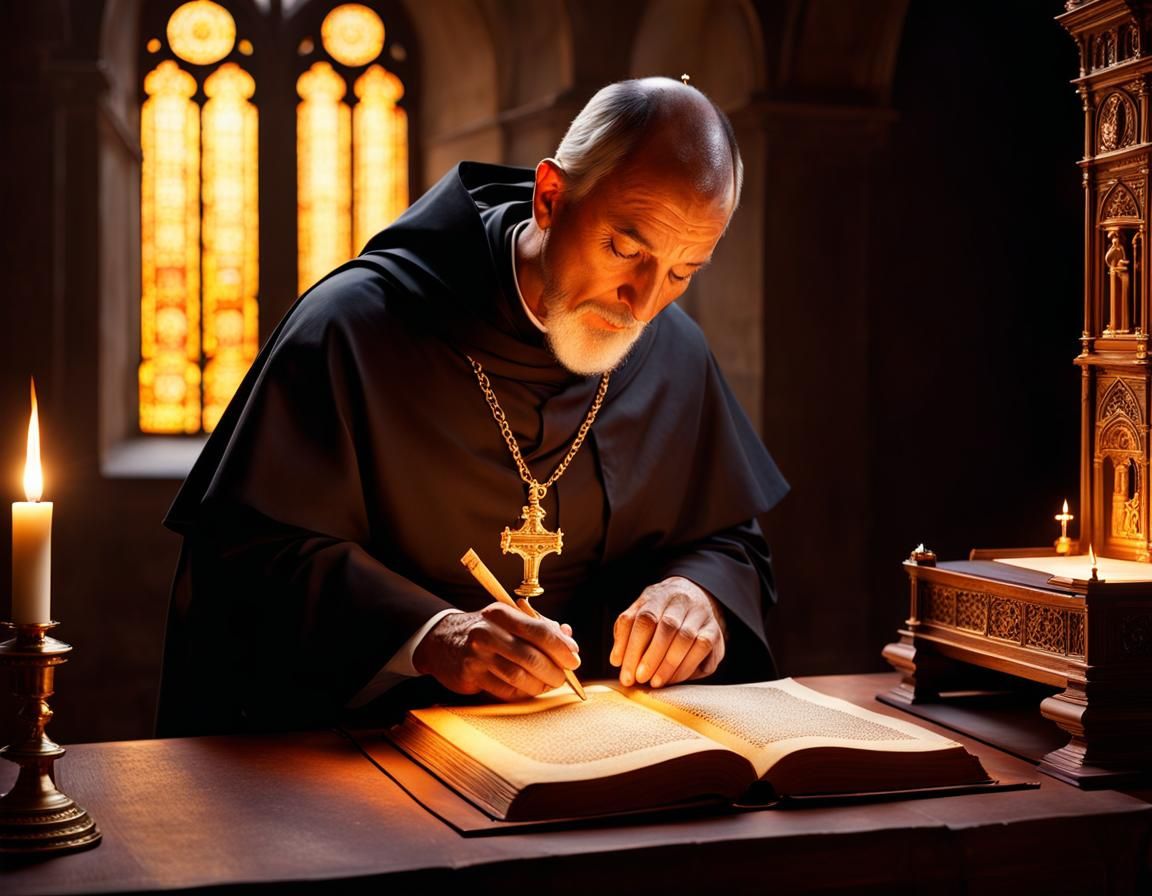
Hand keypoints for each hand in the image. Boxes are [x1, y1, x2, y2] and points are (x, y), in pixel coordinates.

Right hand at [412, 603, 580, 700]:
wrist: (442, 641)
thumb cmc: (486, 631)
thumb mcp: (510, 620)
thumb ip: (541, 627)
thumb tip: (570, 639)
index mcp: (501, 613)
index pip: (539, 631)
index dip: (561, 648)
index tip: (574, 659)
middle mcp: (487, 632)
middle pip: (531, 656)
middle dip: (553, 671)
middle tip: (563, 677)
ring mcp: (477, 655)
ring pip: (519, 677)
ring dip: (539, 685)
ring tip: (547, 684)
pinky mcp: (470, 676)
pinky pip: (504, 690)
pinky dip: (522, 692)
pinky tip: (527, 688)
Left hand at [610, 576, 726, 687]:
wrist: (694, 598)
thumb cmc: (660, 613)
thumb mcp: (639, 613)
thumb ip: (626, 632)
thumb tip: (618, 660)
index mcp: (659, 595)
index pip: (644, 618)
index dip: (632, 646)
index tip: (623, 669)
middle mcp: (683, 601)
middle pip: (667, 627)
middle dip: (651, 657)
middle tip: (639, 679)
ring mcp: (701, 615)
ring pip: (686, 638)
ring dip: (668, 665)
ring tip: (654, 682)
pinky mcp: (715, 631)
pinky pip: (701, 649)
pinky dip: (685, 667)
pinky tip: (672, 678)